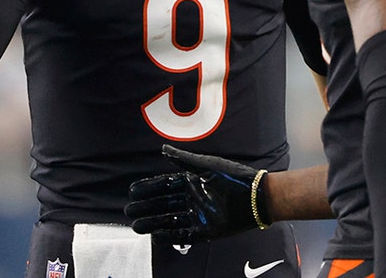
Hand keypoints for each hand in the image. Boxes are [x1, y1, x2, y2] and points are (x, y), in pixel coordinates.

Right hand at [125, 145, 267, 241]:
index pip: (164, 186)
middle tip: (129, 210)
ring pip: (169, 220)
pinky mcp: (206, 231)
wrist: (256, 197)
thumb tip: (163, 149)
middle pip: (163, 204)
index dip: (148, 188)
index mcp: (192, 182)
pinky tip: (155, 236)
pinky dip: (169, 237)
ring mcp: (198, 215)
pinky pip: (183, 236)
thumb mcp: (207, 165)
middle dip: (145, 207)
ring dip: (152, 223)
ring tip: (136, 226)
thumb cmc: (235, 177)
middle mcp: (193, 199)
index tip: (132, 191)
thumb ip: (184, 159)